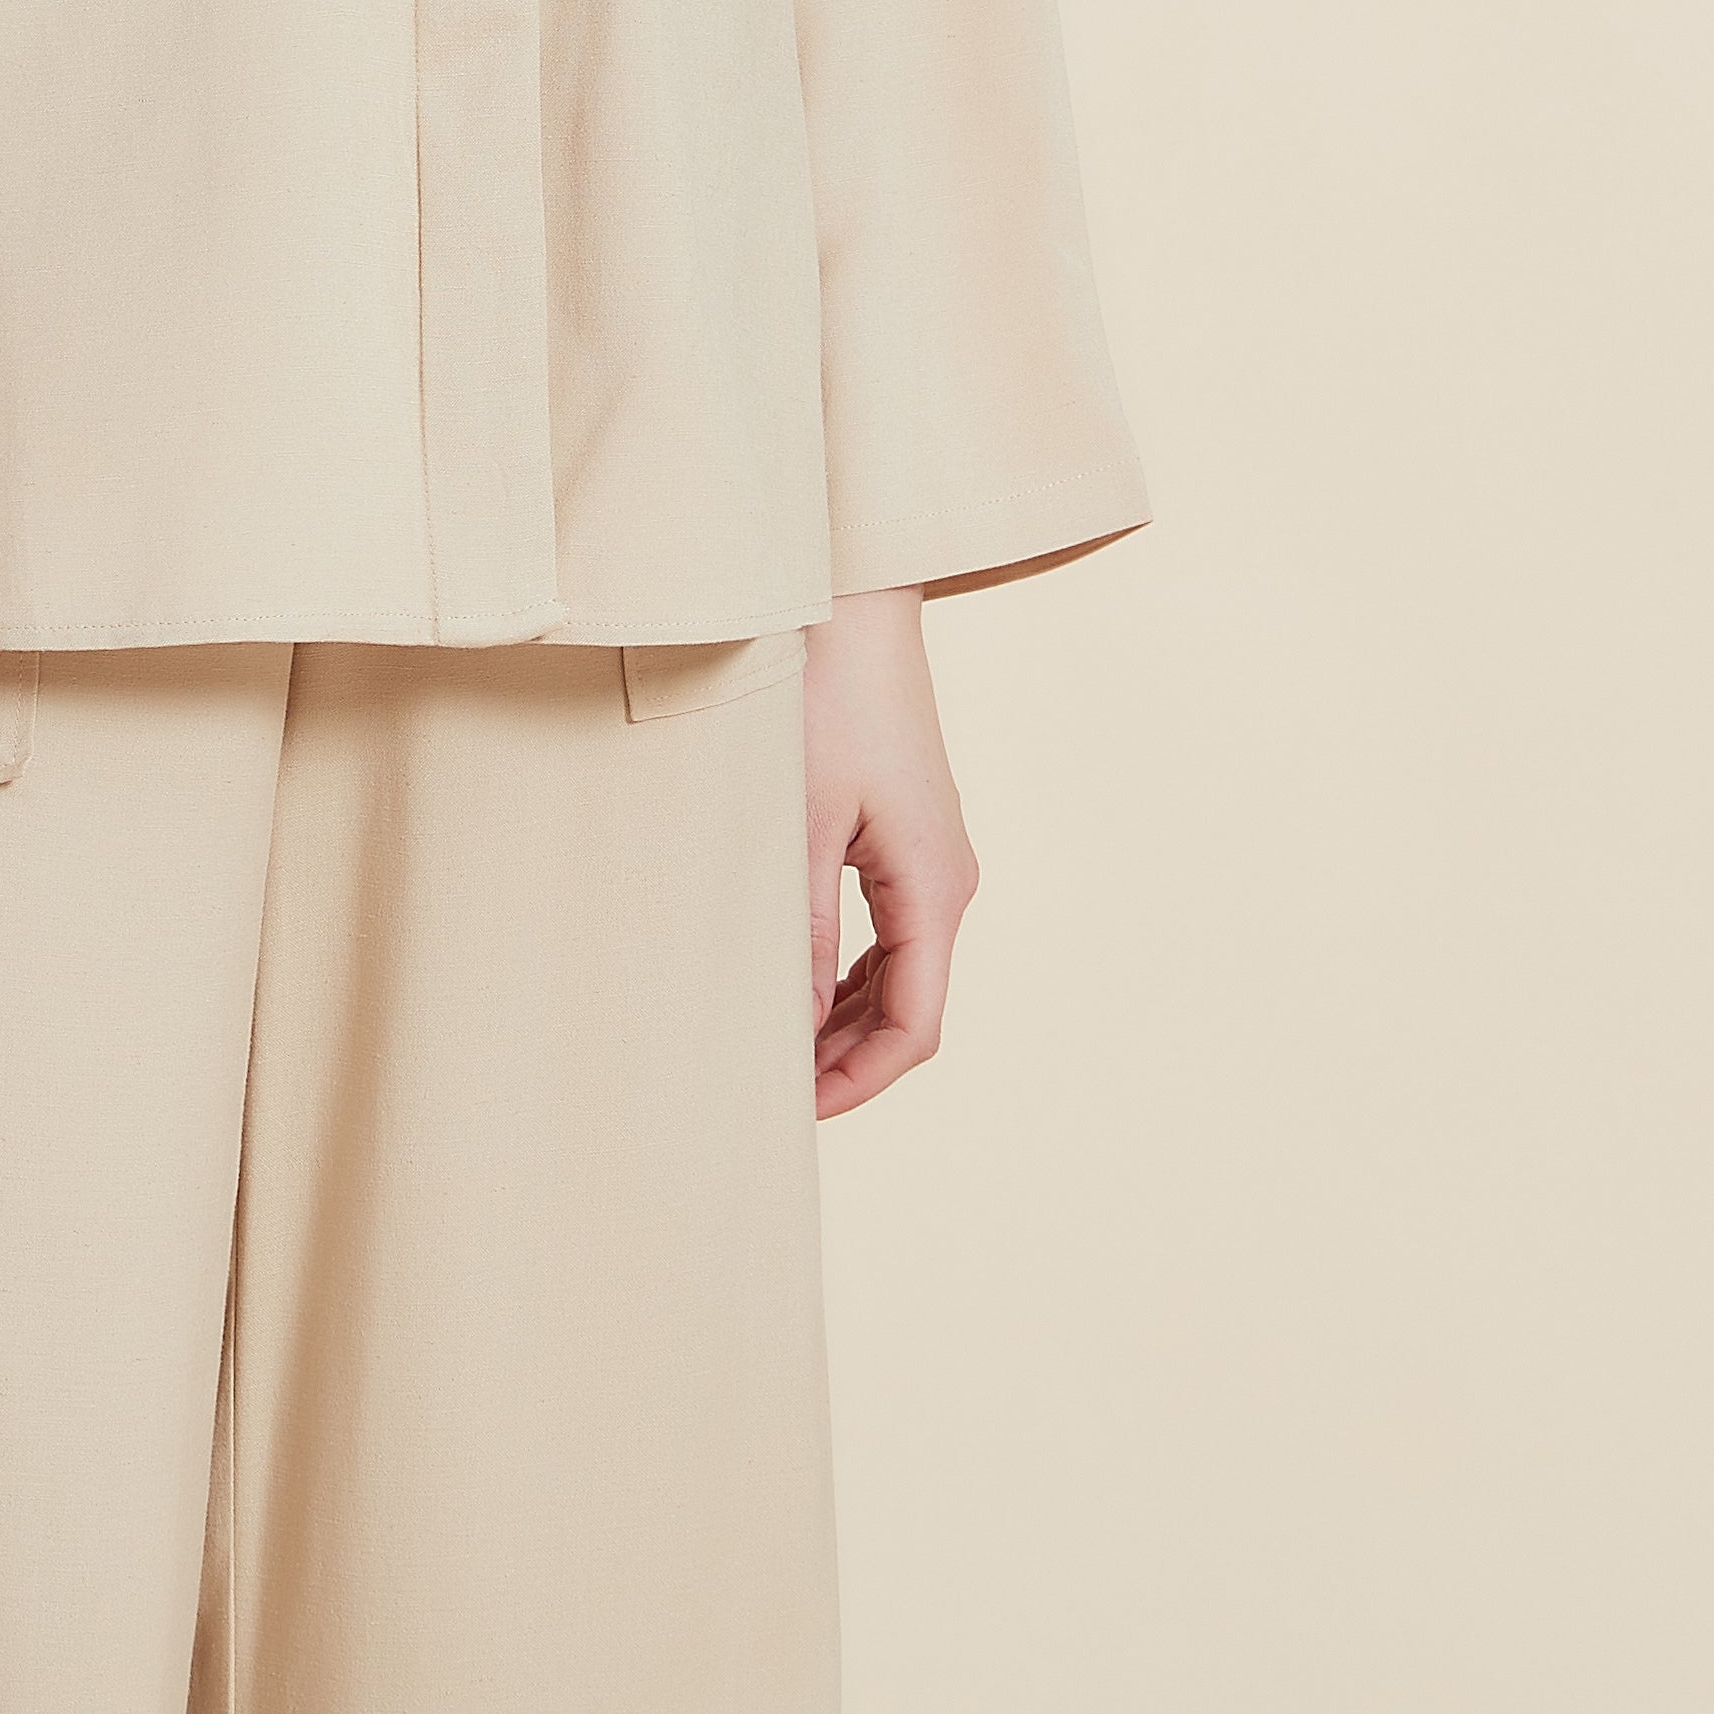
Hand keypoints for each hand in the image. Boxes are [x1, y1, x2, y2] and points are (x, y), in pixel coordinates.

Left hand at [799, 588, 976, 1122]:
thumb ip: (796, 930)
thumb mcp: (799, 822)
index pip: (913, 1026)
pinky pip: (885, 929)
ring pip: (896, 971)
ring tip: (769, 1050)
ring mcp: (929, 853)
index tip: (791, 1115)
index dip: (856, 1083)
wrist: (850, 598)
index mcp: (934, 887)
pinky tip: (791, 984)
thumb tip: (783, 1027)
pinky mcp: (904, 830)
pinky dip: (843, 970)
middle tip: (766, 1093)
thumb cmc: (823, 697)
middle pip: (908, 1006)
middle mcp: (947, 879)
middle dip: (844, 1059)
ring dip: (840, 1018)